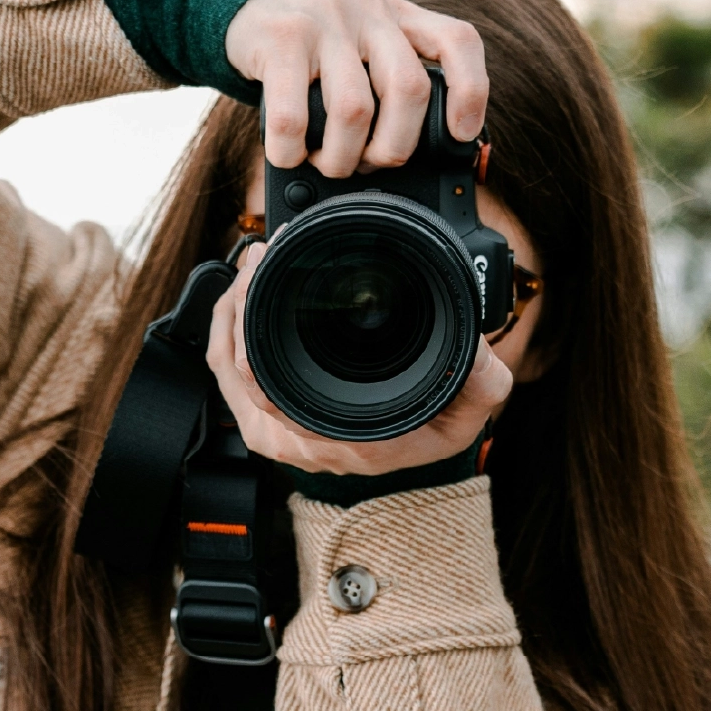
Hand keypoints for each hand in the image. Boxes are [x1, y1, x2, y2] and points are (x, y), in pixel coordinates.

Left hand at [206, 243, 513, 474]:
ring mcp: (279, 435)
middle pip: (236, 370)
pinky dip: (230, 333)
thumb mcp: (471, 408)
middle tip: (259, 254)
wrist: (416, 456)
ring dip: (230, 315)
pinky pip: (230, 377)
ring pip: (227, 371)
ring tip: (252, 265)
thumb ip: (482, 381)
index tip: (265, 268)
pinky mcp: (269, 424)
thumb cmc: (433, 430)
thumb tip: (478, 351)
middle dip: (239, 303)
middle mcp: (301, 441)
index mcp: (341, 436)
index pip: (268, 387)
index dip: (251, 324)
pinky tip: (245, 298)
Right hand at [223, 0, 486, 176]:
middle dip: (394, 146)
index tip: (460, 135)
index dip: (471, 91)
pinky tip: (288, 153)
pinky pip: (294, 117)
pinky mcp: (280, 38)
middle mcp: (368, 7)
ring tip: (327, 163)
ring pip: (354, 110)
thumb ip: (390, 77)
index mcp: (397, 13)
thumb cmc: (307, 48)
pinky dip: (292, 152)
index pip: (457, 40)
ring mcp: (324, 19)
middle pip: (408, 89)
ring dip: (341, 157)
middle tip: (372, 163)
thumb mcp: (359, 46)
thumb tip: (422, 152)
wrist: (238, 12)